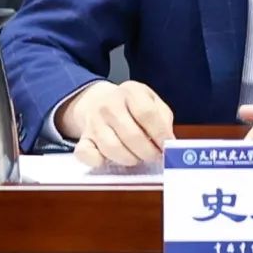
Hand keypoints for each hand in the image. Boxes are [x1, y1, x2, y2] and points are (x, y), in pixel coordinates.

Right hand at [56, 80, 174, 166]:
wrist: (99, 100)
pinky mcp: (83, 137)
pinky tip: (111, 159)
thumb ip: (163, 118)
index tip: (167, 146)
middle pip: (131, 134)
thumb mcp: (151, 101)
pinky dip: (99, 161)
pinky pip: (86, 154)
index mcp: (130, 91)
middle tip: (154, 156)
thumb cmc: (132, 105)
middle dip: (147, 152)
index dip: (160, 134)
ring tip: (138, 157)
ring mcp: (94, 121)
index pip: (146, 113)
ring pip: (113, 148)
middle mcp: (109, 105)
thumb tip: (168, 141)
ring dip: (130, 159)